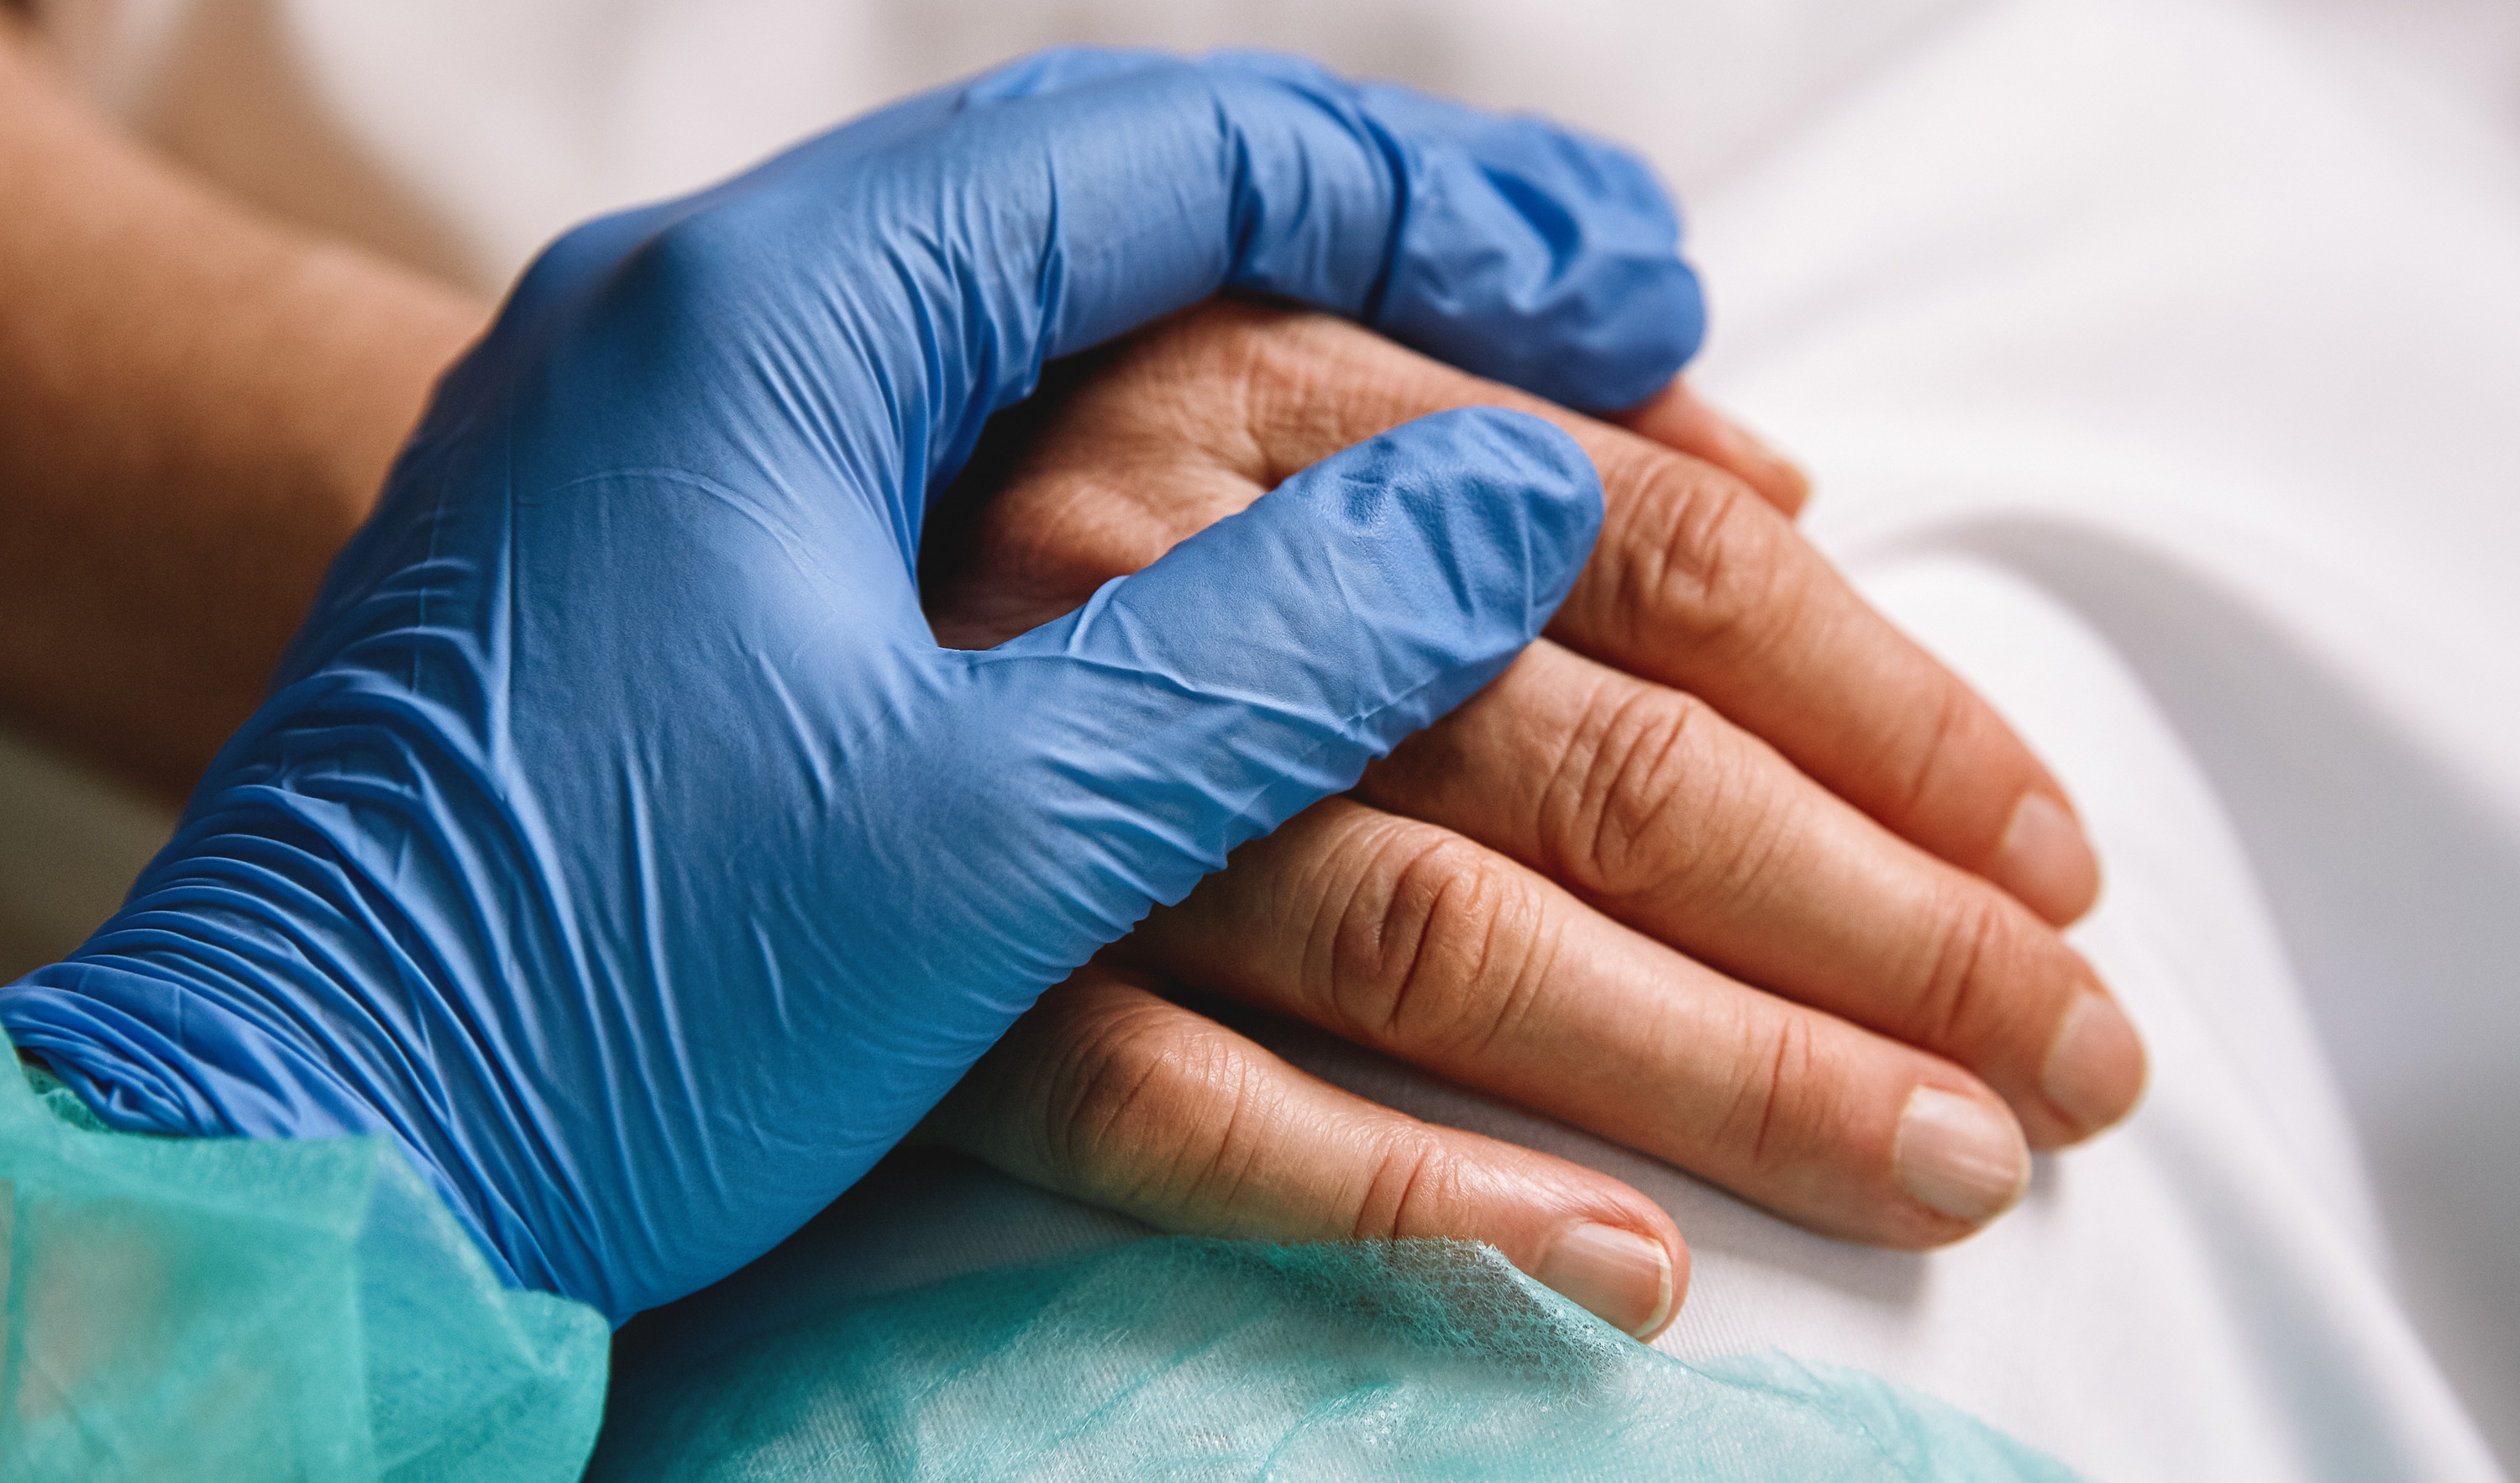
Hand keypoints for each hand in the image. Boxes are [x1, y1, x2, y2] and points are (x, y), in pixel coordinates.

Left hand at [0, 51, 1708, 1322]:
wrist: (291, 1145)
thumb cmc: (598, 1010)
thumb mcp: (980, 846)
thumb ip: (1266, 656)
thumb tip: (1511, 503)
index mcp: (768, 326)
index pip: (1168, 161)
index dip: (1438, 208)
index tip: (1635, 294)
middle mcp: (705, 323)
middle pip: (1117, 205)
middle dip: (1385, 251)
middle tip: (1613, 323)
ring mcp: (675, 431)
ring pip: (1044, 317)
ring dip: (1270, 346)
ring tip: (1485, 405)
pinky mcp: (671, 557)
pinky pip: (959, 431)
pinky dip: (1138, 452)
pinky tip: (1248, 498)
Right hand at [919, 303, 2145, 1336]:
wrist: (646, 634)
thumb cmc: (988, 486)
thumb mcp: (1229, 372)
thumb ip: (1498, 417)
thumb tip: (1784, 488)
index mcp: (1253, 397)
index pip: (1651, 554)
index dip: (1889, 704)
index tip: (2049, 853)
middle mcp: (1160, 578)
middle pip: (1598, 760)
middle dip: (1873, 921)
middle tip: (2067, 1053)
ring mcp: (1047, 804)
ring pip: (1443, 943)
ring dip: (1721, 1070)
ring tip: (1939, 1163)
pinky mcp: (943, 1006)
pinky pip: (1181, 1120)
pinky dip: (1405, 1198)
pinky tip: (1618, 1274)